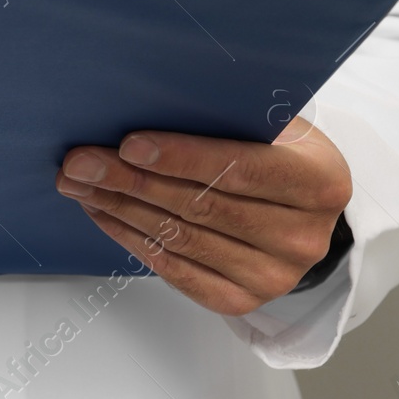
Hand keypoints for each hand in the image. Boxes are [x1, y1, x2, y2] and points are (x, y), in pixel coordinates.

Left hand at [56, 116, 351, 315]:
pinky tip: (102, 211)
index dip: (182, 157)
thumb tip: (146, 98)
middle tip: (80, 161)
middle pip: (200, 206)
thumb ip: (225, 115)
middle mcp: (303, 237)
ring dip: (119, 207)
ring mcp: (274, 275)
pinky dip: (130, 238)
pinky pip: (174, 270)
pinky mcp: (241, 300)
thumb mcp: (270, 123)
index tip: (129, 144)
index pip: (242, 169)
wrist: (299, 209)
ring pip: (181, 238)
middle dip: (130, 180)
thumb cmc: (274, 151)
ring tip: (78, 182)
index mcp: (320, 181)